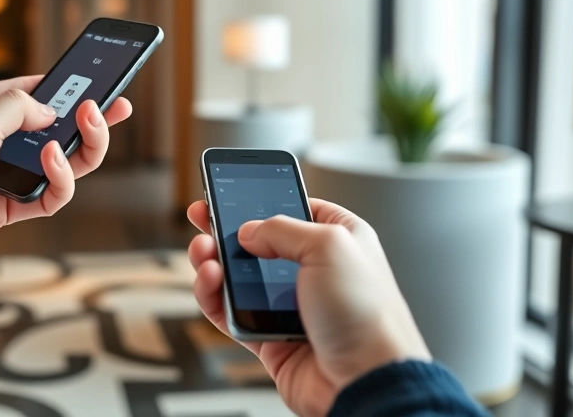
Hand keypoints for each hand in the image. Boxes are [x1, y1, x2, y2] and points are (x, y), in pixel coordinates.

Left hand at [0, 76, 131, 247]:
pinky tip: (54, 170)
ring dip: (76, 151)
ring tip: (82, 139)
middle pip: (47, 124)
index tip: (90, 83)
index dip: (58, 85)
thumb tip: (48, 110)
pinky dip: (60, 182)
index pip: (23, 90)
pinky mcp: (8, 205)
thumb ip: (13, 109)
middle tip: (109, 111)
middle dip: (82, 119)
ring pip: (56, 159)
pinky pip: (49, 192)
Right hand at [186, 199, 429, 416]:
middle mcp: (314, 271)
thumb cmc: (368, 316)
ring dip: (214, 262)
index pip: (295, 207)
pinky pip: (231, 312)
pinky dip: (214, 297)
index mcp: (339, 240)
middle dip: (226, 230)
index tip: (232, 191)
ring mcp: (289, 304)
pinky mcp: (269, 336)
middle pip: (258, 241)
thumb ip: (281, 228)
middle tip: (203, 218)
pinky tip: (210, 283)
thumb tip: (248, 231)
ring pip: (238, 277)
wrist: (366, 380)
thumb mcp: (330, 245)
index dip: (263, 199)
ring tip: (204, 253)